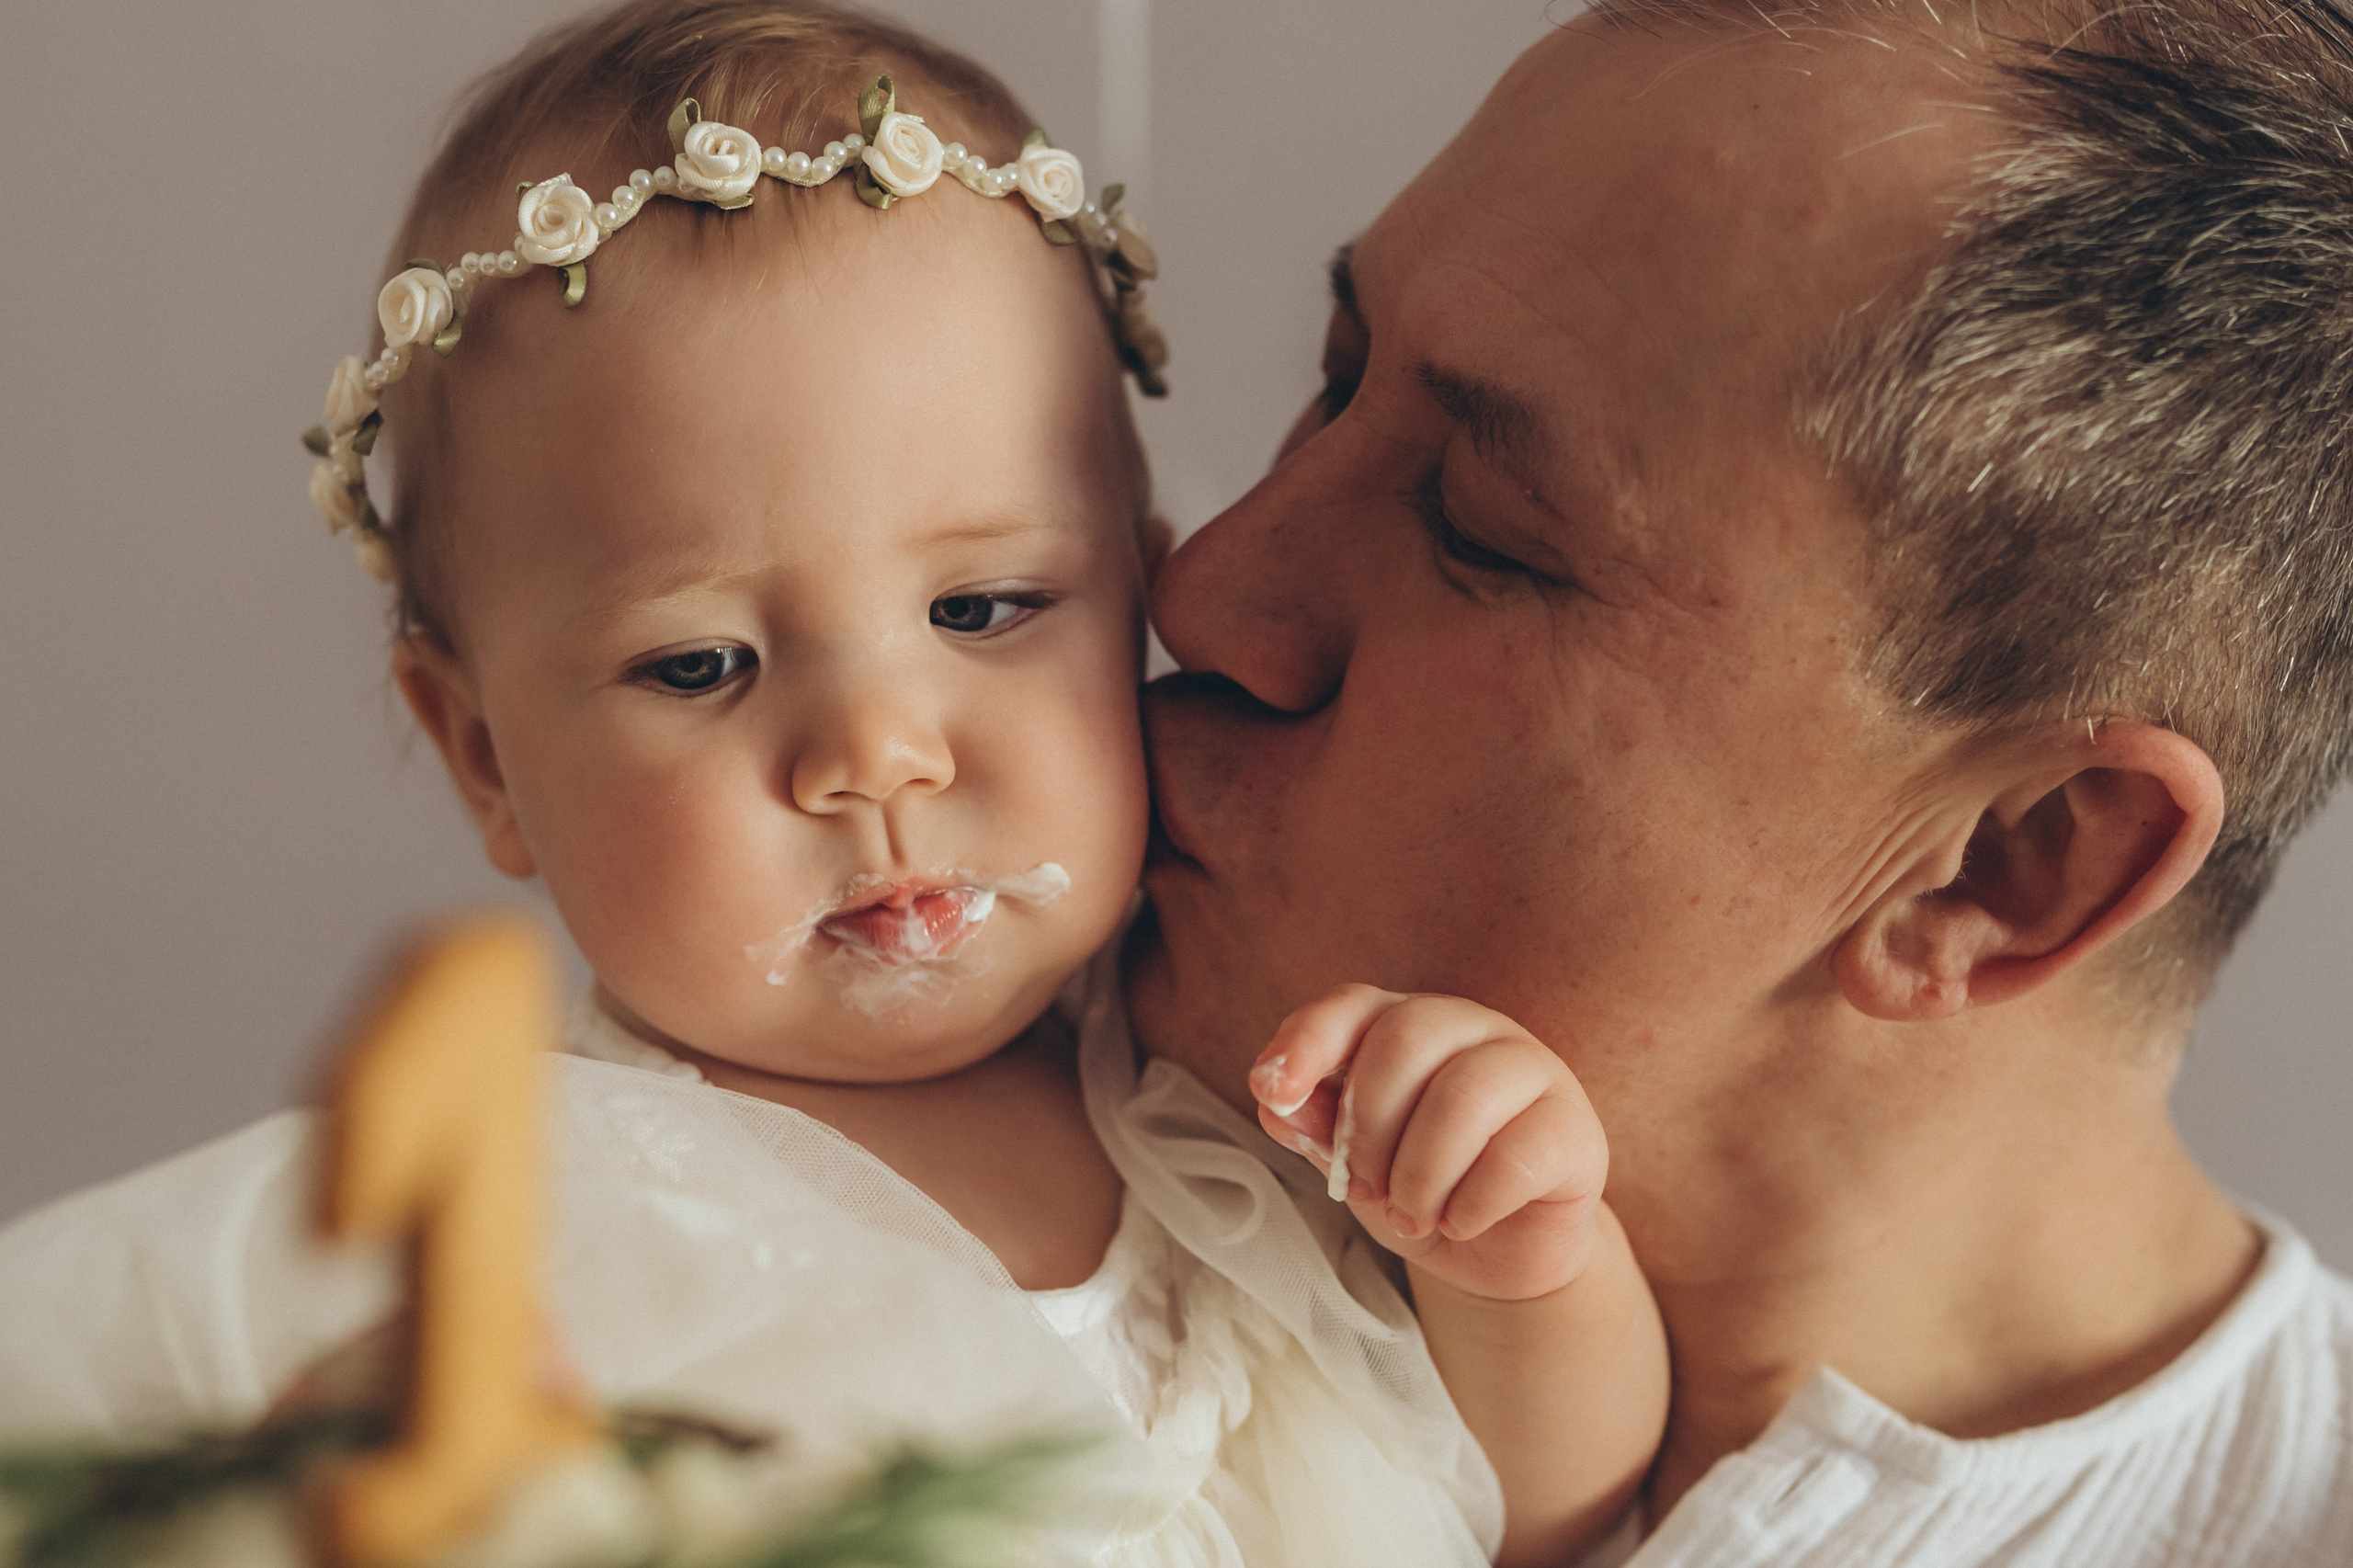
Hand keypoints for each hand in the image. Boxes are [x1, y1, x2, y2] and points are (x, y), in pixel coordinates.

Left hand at [1249, 985, 1606, 1301]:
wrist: (1500, 1252)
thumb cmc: (1422, 1186)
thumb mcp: (1354, 1164)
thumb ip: (1316, 1127)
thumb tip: (1278, 1101)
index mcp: (1406, 1023)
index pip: (1350, 1006)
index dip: (1306, 1042)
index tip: (1273, 1092)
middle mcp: (1469, 1028)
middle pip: (1403, 1042)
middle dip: (1369, 1131)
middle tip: (1368, 1188)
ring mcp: (1530, 1068)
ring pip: (1460, 1098)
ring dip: (1418, 1177)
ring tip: (1413, 1214)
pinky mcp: (1572, 1126)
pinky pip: (1513, 1157)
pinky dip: (1469, 1206)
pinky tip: (1462, 1222)